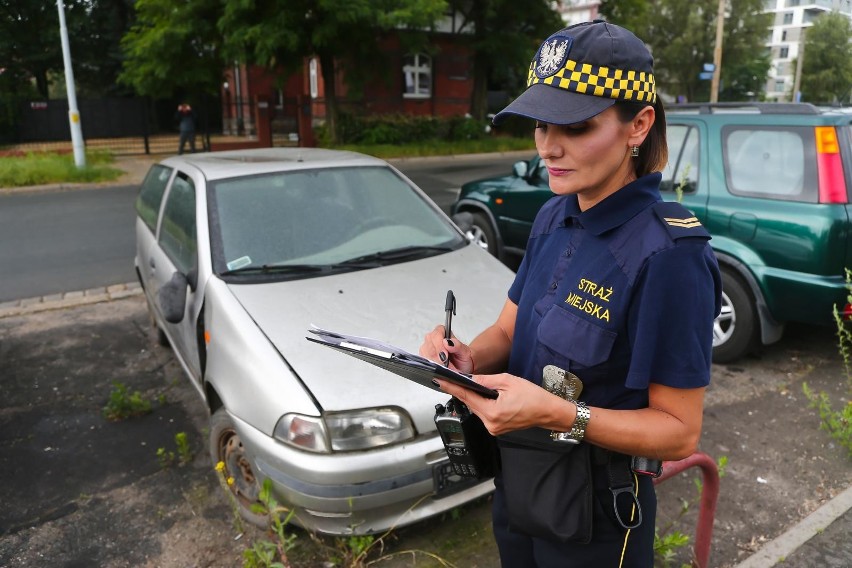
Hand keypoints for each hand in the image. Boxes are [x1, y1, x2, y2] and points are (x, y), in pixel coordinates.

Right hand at [419, 325, 473, 373]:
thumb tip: (448, 342)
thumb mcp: (465, 353)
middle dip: (437, 355)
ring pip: (425, 351)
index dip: (439, 344)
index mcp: (445, 333)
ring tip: (443, 366)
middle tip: (444, 362)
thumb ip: (458, 346)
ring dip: (434, 360)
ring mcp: (428, 347)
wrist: (461, 369)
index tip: (444, 354)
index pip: (437, 333)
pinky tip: (438, 367)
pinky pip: (423, 359)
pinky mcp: (424, 357)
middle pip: (429, 342)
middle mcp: (434, 339)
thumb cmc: (463, 359)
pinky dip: (431, 364)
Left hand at [435, 372, 571, 436]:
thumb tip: (469, 377)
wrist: (549, 412)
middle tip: (457, 378)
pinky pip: (484, 413)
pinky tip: (487, 396)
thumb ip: (485, 380)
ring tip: (476, 386)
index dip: (452, 387)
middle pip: (470, 403)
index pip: (466, 396)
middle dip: (465, 390)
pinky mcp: (497, 428)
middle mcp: (490, 423)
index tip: (439, 380)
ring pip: (477, 408)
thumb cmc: (534, 397)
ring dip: (476, 397)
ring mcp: (493, 428)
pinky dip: (483, 404)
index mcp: (492, 412)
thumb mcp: (508, 381)